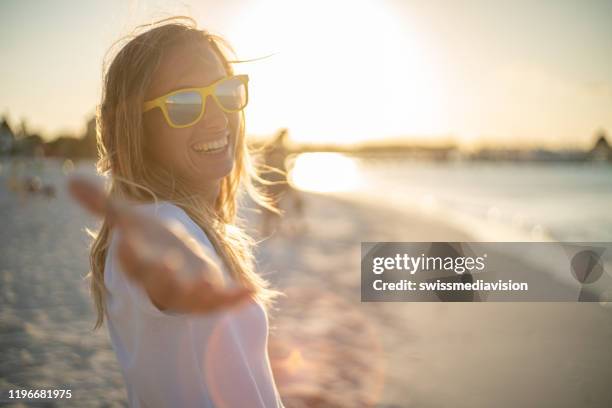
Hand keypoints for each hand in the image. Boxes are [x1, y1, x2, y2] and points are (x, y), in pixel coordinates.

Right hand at [68, 176, 253, 313]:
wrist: (178, 262)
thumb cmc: (152, 241)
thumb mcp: (132, 219)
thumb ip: (103, 204)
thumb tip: (69, 180)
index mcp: (142, 262)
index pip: (131, 261)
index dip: (127, 254)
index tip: (125, 242)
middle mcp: (164, 280)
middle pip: (160, 284)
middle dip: (164, 276)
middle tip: (168, 267)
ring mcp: (189, 291)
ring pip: (191, 298)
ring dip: (199, 292)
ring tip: (208, 281)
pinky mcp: (212, 296)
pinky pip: (223, 302)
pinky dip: (235, 300)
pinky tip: (251, 291)